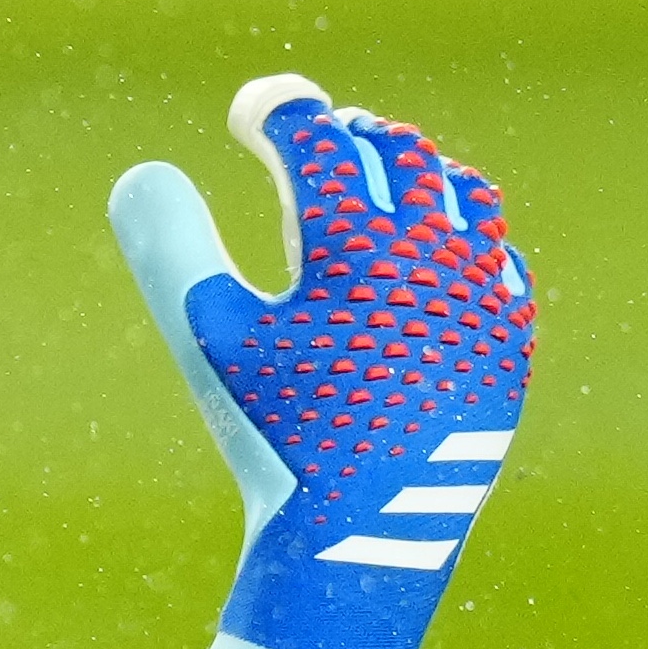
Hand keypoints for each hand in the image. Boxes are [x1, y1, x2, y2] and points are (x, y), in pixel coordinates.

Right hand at [107, 75, 534, 648]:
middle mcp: (434, 253)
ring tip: (372, 178)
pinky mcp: (506, 340)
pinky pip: (496, 258)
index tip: (248, 114)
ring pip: (461, 193)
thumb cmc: (273, 436)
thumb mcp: (209, 339)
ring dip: (411, 173)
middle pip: (394, 151)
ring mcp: (481, 295)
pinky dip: (459, 235)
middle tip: (307, 140)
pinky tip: (426, 253)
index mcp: (356, 242)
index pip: (320, 135)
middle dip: (344, 137)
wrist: (362, 538)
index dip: (277, 110)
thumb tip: (141, 173)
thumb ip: (170, 247)